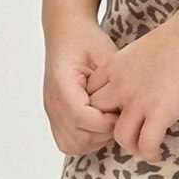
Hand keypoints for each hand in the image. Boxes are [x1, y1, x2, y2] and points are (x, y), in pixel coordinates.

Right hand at [44, 19, 121, 155]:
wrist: (66, 33)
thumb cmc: (86, 40)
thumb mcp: (104, 53)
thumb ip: (113, 82)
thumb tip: (126, 108)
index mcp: (62, 85)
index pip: (80, 117)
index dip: (105, 121)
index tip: (120, 111)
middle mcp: (53, 102)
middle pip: (77, 136)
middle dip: (103, 132)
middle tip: (118, 116)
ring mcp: (52, 112)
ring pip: (72, 144)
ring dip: (95, 139)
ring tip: (108, 120)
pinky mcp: (55, 117)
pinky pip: (68, 142)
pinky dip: (86, 140)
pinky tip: (99, 123)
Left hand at [84, 13, 178, 162]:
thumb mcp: (144, 48)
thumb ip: (137, 65)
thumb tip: (147, 78)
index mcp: (115, 66)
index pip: (92, 93)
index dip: (102, 106)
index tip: (118, 112)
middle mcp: (120, 85)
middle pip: (99, 116)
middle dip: (111, 127)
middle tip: (131, 131)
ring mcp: (137, 101)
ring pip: (120, 136)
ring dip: (131, 145)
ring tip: (144, 147)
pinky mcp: (158, 113)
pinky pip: (146, 144)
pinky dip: (150, 153)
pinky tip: (157, 153)